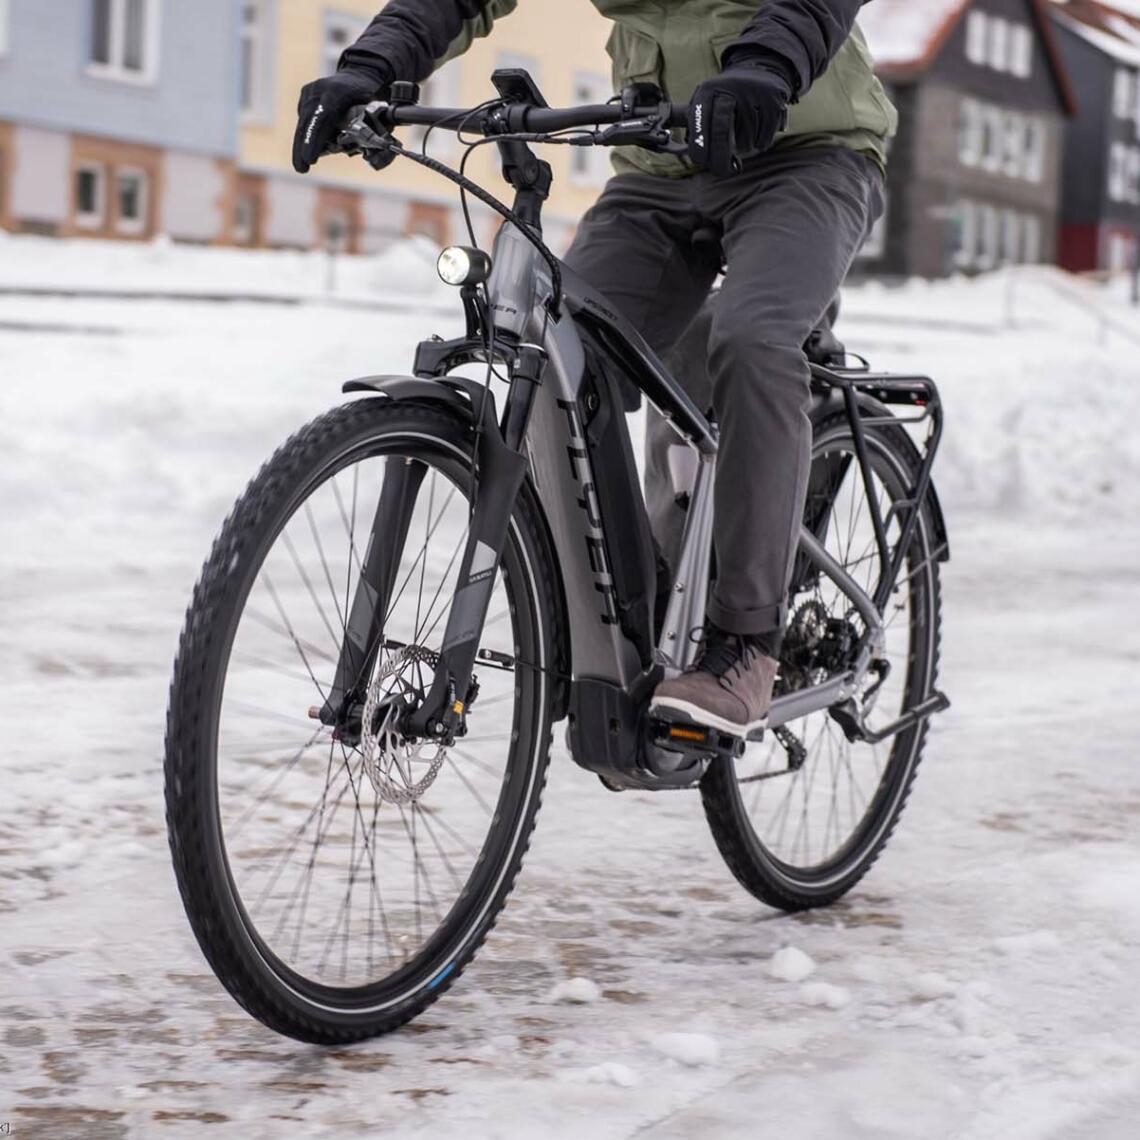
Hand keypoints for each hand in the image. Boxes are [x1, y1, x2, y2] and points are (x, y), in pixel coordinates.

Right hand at [293, 67, 389, 173]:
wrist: (359, 74)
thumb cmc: (370, 94)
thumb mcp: (378, 108)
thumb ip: (374, 129)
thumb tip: (372, 151)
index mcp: (337, 92)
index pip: (323, 118)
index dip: (315, 140)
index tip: (310, 158)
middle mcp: (319, 90)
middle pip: (308, 122)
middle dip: (303, 147)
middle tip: (301, 168)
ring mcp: (310, 92)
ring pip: (303, 123)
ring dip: (301, 145)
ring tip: (301, 167)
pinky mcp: (305, 97)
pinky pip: (304, 120)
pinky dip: (306, 137)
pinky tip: (307, 152)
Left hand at [688, 60, 792, 177]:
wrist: (761, 72)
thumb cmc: (726, 98)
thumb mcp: (707, 102)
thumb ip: (697, 128)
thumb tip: (693, 156)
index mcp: (708, 89)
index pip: (700, 125)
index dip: (699, 148)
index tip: (703, 162)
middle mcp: (730, 88)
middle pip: (721, 133)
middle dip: (720, 159)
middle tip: (724, 171)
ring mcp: (754, 94)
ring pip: (744, 140)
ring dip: (743, 147)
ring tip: (744, 130)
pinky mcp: (774, 102)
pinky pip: (762, 139)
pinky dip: (759, 142)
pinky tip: (758, 127)